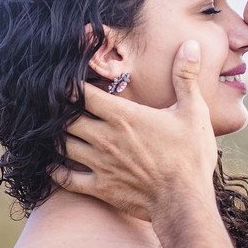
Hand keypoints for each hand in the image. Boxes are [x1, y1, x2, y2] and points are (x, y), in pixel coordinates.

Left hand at [52, 40, 217, 217]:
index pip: (83, 94)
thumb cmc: (190, 156)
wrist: (185, 202)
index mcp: (124, 116)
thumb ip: (185, 77)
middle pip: (66, 119)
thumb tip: (190, 45)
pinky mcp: (99, 187)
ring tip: (55, 130)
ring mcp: (99, 164)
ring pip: (62, 145)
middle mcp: (105, 137)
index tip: (67, 80)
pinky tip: (54, 165)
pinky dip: (55, 171)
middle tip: (57, 105)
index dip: (71, 85)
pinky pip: (65, 178)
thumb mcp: (194, 112)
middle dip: (60, 110)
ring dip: (57, 137)